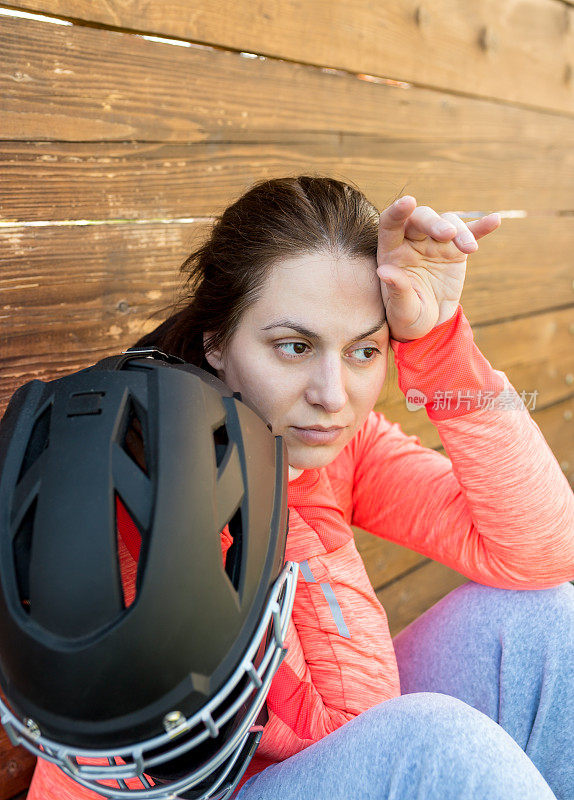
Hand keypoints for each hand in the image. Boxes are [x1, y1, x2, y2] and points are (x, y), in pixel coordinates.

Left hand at [376, 196, 500, 340]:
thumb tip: (385, 271)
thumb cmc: (408, 317)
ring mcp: (435, 243)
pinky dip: (481, 227)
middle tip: (449, 234)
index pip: (390, 224)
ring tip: (470, 250)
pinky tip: (495, 220)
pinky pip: (470, 233)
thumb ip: (396, 290)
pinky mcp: (456, 250)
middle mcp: (412, 241)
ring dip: (460, 232)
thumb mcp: (401, 310)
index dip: (398, 211)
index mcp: (391, 252)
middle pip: (421, 219)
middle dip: (435, 222)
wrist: (429, 324)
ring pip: (448, 223)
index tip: (409, 202)